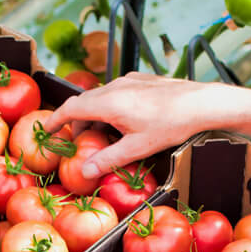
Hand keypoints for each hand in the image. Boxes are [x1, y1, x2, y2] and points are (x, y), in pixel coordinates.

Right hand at [45, 72, 232, 180]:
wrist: (202, 102)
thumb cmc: (171, 124)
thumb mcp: (138, 147)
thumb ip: (108, 159)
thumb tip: (85, 172)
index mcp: (109, 102)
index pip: (71, 107)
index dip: (56, 119)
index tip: (48, 129)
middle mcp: (115, 86)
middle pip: (85, 103)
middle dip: (78, 123)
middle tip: (79, 144)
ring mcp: (129, 80)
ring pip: (102, 97)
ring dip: (96, 116)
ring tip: (103, 137)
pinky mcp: (141, 79)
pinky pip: (117, 92)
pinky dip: (111, 107)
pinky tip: (125, 124)